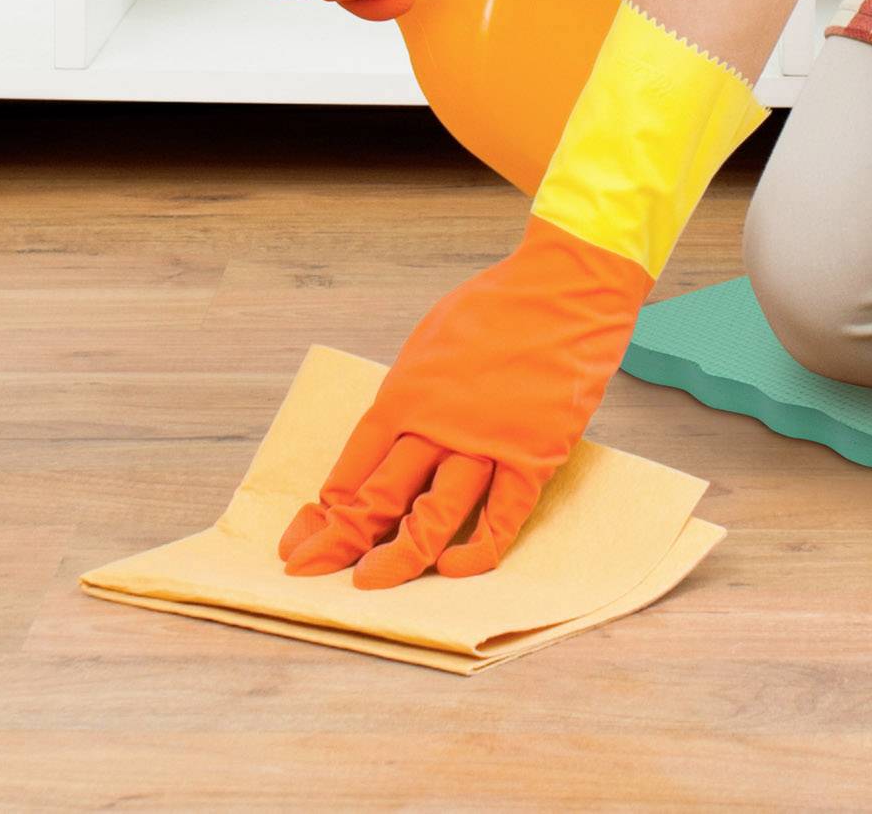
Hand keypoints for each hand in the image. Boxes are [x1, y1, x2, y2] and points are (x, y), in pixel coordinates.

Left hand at [278, 214, 653, 588]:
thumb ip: (410, 393)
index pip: (352, 468)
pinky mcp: (534, 457)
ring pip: (432, 519)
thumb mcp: (430, 340)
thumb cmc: (496, 306)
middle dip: (340, 542)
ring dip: (397, 559)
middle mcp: (437, 425)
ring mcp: (486, 445)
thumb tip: (390, 438)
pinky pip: (501, 519)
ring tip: (370, 585)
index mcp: (405, 393)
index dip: (325, 510)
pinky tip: (451, 570)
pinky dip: (475, 552)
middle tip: (312, 572)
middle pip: (378, 499)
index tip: (305, 536)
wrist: (566, 286)